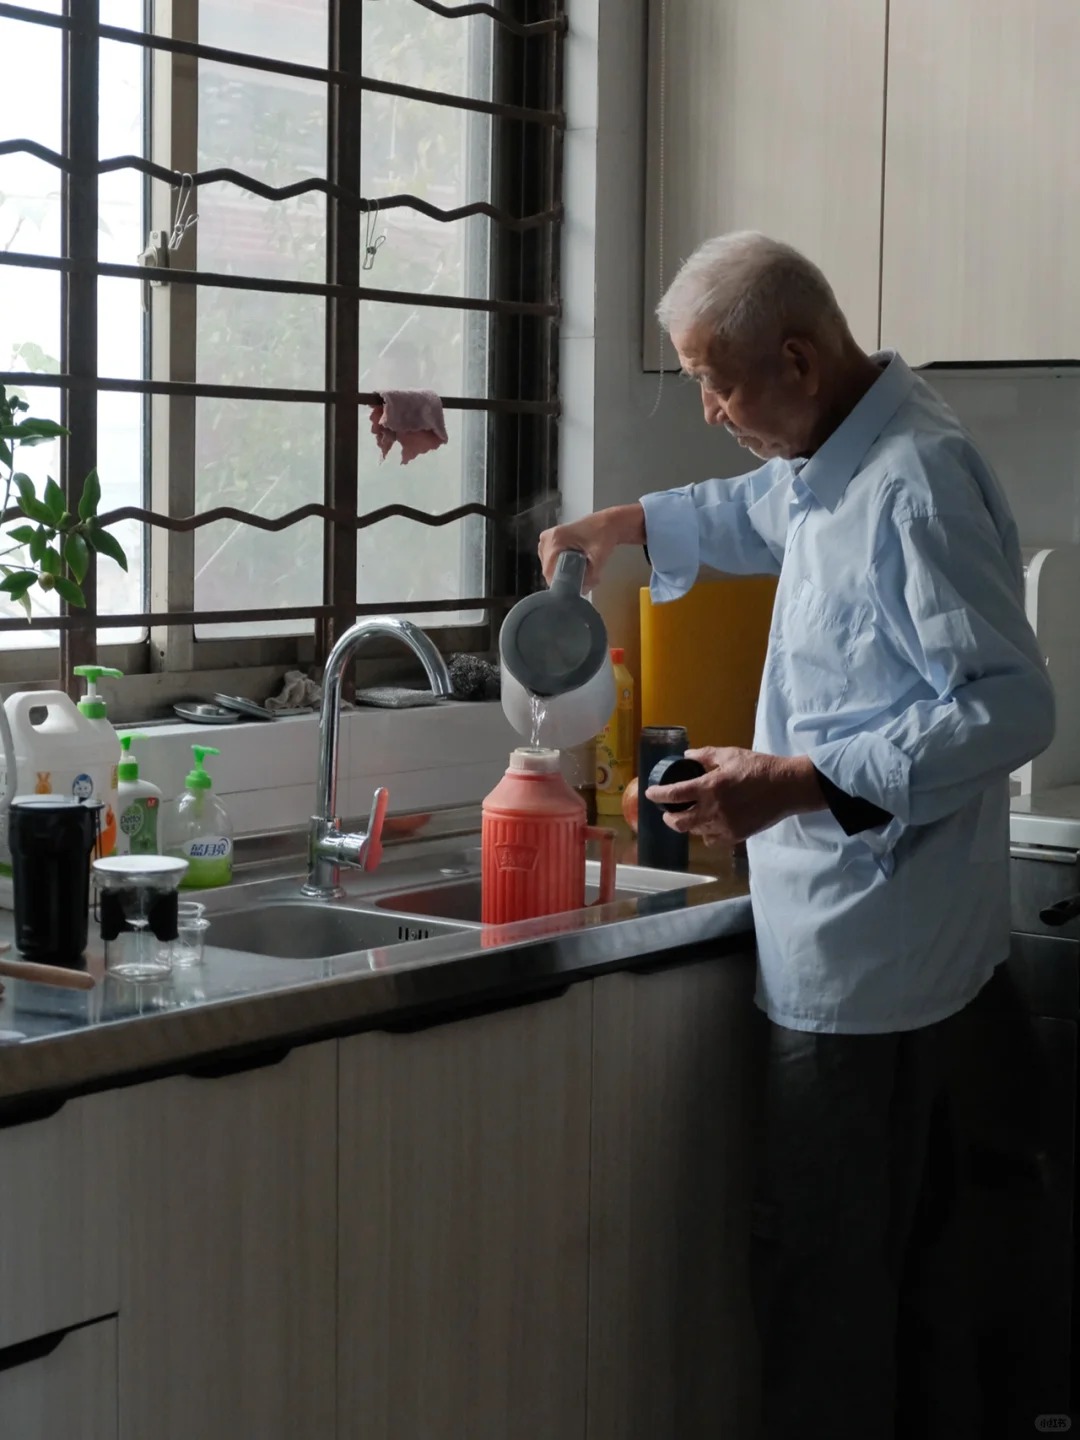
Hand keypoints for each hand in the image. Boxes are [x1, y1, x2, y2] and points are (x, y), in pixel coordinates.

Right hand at [538, 503, 645, 590]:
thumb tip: (581, 592)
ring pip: (550, 567)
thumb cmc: (604, 536)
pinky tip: (574, 563)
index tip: (577, 587)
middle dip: (564, 578)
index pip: (549, 571)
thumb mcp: (599, 558)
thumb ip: (590, 577)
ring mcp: (545, 539)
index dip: (561, 583)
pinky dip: (561, 565)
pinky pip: (551, 561)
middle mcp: (546, 539)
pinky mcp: (549, 541)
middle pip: (548, 570)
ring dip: (563, 573)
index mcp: (555, 539)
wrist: (606, 523)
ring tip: (581, 568)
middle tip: (584, 579)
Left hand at [644, 747, 826, 845]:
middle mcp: (713, 809)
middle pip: (679, 822)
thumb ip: (706, 755)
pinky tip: (709, 826)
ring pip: (695, 832)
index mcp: (710, 787)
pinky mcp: (736, 836)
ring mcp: (724, 826)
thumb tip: (687, 755)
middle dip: (668, 818)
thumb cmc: (759, 767)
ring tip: (690, 816)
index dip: (657, 794)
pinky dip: (707, 834)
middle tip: (668, 812)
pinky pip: (712, 840)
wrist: (787, 787)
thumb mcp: (731, 754)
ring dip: (688, 824)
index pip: (674, 794)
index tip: (650, 793)